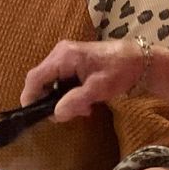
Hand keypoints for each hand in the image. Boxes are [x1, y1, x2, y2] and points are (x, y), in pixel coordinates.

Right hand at [20, 38, 144, 119]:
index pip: (35, 78)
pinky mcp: (72, 63)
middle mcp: (60, 54)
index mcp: (63, 56)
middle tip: (72, 114)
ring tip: (84, 108)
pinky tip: (85, 102)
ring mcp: (66, 57)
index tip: (32, 115)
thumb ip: (75, 101)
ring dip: (64, 100)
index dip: (29, 97)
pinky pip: (61, 81)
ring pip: (52, 84)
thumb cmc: (120, 70)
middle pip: (42, 82)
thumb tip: (56, 114)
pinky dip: (69, 94)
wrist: (139, 60)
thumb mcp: (98, 89)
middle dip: (53, 102)